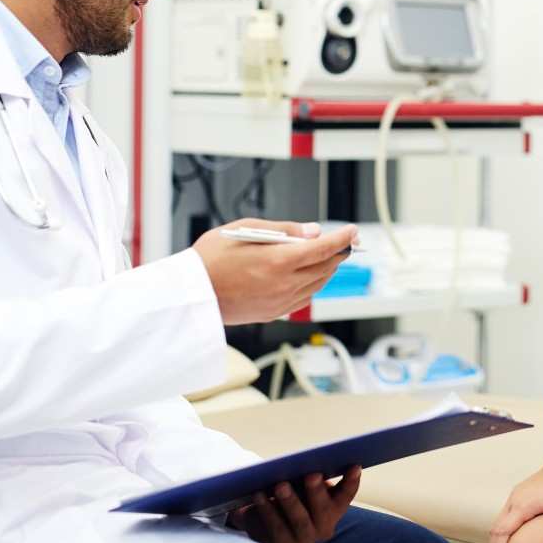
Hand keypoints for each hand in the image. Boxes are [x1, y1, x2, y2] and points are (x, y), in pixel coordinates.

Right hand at [194, 218, 358, 324]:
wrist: (190, 294)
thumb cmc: (211, 258)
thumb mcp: (245, 229)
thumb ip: (283, 230)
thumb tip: (312, 231)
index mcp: (278, 261)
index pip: (323, 248)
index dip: (342, 239)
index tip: (352, 231)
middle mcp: (283, 284)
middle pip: (325, 267)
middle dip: (338, 252)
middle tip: (345, 242)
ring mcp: (279, 302)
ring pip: (317, 284)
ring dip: (328, 269)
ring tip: (329, 256)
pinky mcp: (273, 313)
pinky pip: (304, 298)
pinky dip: (313, 284)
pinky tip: (311, 276)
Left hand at [229, 466, 360, 542]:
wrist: (263, 523)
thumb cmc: (290, 496)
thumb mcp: (302, 486)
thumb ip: (309, 476)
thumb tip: (304, 461)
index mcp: (334, 508)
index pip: (346, 495)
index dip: (352, 481)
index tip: (355, 465)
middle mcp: (323, 527)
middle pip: (322, 509)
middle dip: (317, 491)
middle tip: (311, 474)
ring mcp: (303, 538)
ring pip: (299, 520)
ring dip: (290, 501)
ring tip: (280, 485)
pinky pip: (275, 526)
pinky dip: (267, 509)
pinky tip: (259, 494)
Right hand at [488, 462, 542, 542]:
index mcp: (522, 506)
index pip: (502, 533)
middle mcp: (514, 501)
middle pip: (496, 528)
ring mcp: (515, 496)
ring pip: (499, 521)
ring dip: (497, 539)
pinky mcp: (519, 494)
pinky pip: (505, 515)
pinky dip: (503, 529)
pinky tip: (510, 537)